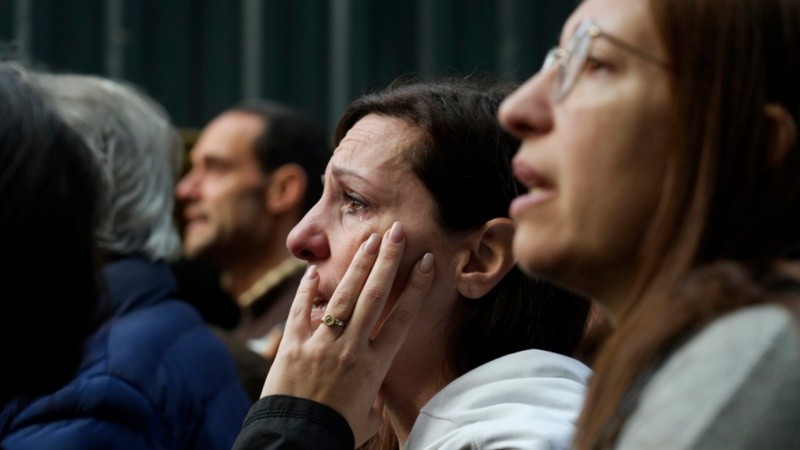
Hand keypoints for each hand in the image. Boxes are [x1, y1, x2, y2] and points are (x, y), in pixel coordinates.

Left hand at [261, 221, 434, 445]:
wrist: (297, 441)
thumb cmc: (336, 433)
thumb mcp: (366, 418)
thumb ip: (372, 400)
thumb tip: (372, 397)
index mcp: (374, 365)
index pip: (402, 318)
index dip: (416, 287)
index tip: (427, 262)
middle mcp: (351, 348)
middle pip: (374, 296)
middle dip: (387, 260)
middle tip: (396, 232)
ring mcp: (321, 344)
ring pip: (344, 296)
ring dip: (357, 265)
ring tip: (369, 239)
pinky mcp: (292, 346)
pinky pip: (301, 311)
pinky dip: (307, 289)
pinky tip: (313, 270)